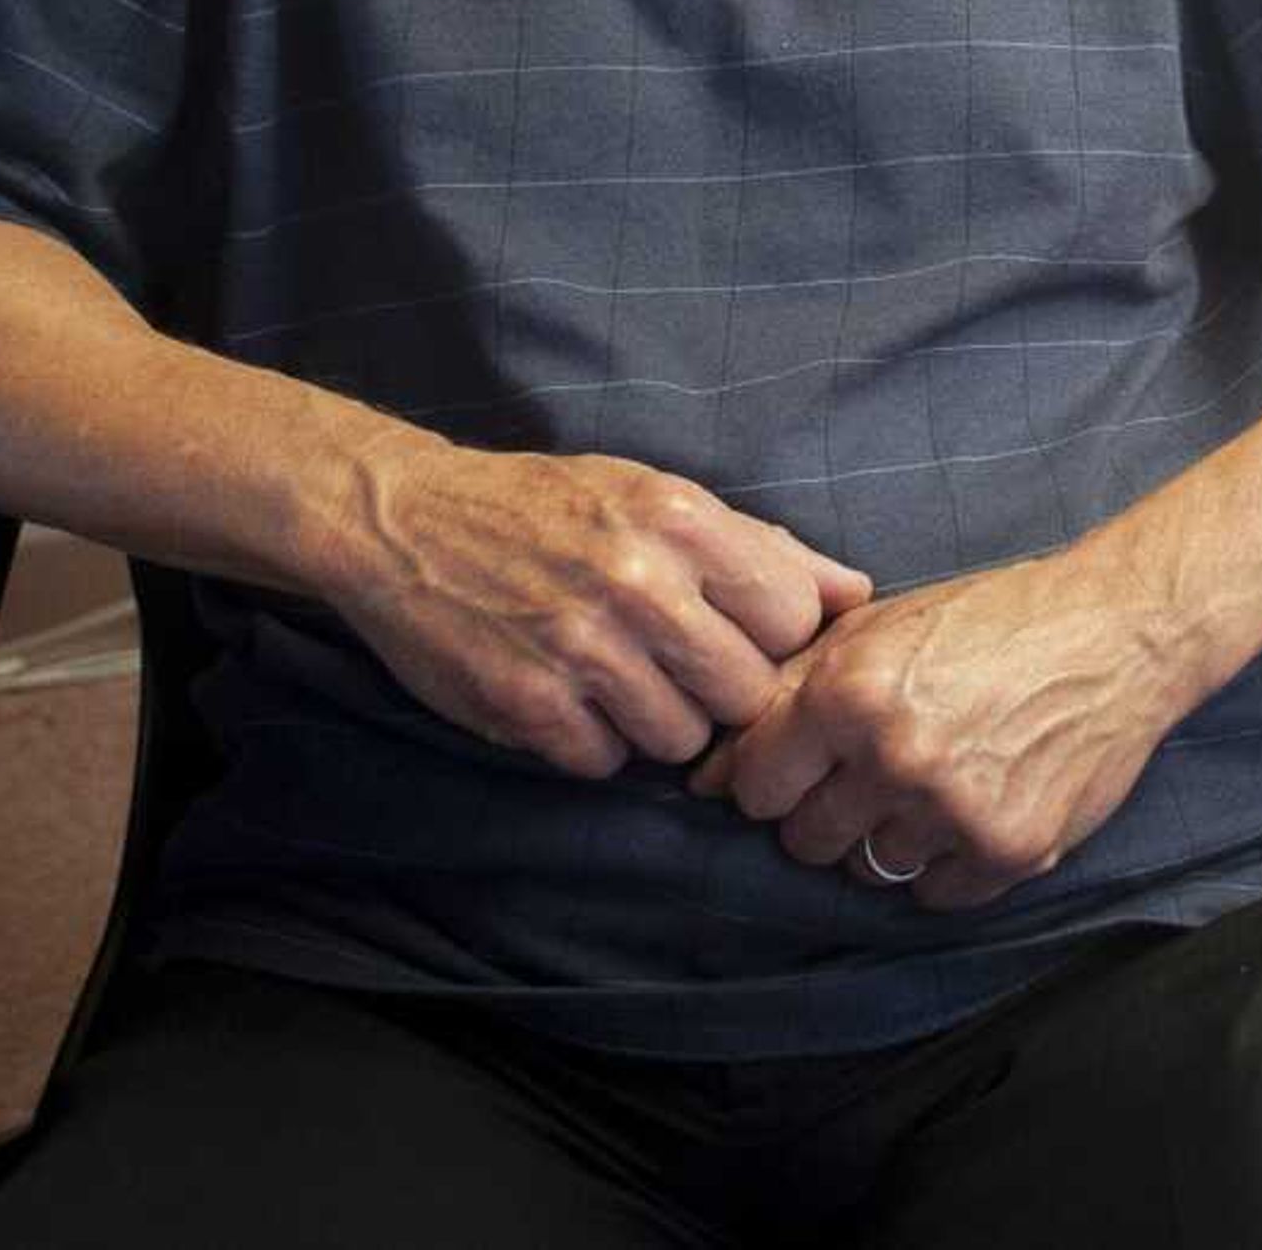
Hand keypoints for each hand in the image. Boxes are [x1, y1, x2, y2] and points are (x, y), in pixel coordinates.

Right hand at [322, 437, 870, 779]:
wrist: (404, 519)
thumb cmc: (546, 508)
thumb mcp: (656, 497)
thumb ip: (762, 548)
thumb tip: (857, 593)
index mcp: (681, 519)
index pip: (793, 619)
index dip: (771, 639)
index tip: (734, 633)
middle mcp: (638, 582)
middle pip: (746, 694)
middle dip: (719, 692)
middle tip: (673, 665)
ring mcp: (581, 648)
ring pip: (681, 741)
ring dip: (655, 723)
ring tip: (613, 676)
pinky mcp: (527, 705)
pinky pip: (605, 762)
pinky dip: (591, 742)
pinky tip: (565, 695)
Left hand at [689, 554, 1205, 910]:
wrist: (1116, 633)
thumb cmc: (988, 621)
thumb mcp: (877, 628)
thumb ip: (784, 694)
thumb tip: (702, 776)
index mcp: (848, 692)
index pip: (754, 787)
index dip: (776, 777)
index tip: (810, 763)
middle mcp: (893, 756)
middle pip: (803, 842)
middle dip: (826, 813)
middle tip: (875, 772)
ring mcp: (952, 811)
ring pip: (868, 871)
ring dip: (888, 837)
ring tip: (934, 780)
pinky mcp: (1008, 850)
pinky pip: (934, 896)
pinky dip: (945, 864)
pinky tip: (974, 804)